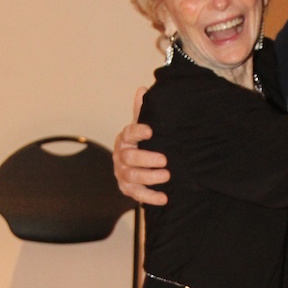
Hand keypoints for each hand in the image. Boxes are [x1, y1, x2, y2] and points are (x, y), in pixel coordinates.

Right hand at [113, 87, 169, 205]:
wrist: (136, 164)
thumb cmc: (142, 142)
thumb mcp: (143, 126)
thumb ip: (143, 111)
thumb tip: (143, 88)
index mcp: (124, 139)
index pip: (129, 133)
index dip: (138, 132)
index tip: (150, 131)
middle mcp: (120, 156)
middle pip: (129, 158)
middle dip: (146, 159)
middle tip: (164, 160)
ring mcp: (122, 173)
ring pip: (132, 176)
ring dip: (150, 177)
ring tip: (166, 176)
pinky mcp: (127, 189)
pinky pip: (137, 195)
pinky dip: (150, 197)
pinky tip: (164, 198)